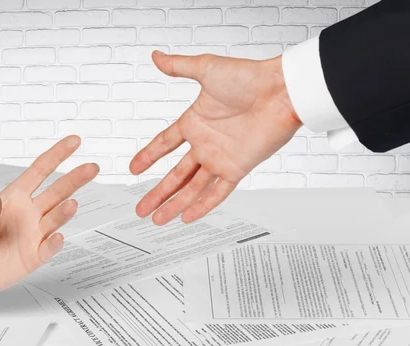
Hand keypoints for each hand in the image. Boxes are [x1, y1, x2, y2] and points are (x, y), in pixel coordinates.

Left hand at [0, 136, 98, 320]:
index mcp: (13, 198)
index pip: (40, 171)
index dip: (56, 156)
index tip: (74, 142)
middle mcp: (29, 213)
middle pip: (57, 191)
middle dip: (75, 179)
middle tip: (92, 168)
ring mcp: (34, 234)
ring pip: (56, 217)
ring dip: (65, 211)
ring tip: (72, 204)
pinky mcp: (35, 256)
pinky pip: (49, 248)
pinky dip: (54, 243)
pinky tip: (58, 237)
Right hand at [130, 51, 302, 224]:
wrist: (281, 91)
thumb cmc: (249, 77)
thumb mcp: (206, 68)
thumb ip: (178, 66)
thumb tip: (156, 56)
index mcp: (194, 122)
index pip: (164, 144)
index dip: (148, 156)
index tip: (134, 169)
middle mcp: (205, 143)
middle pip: (175, 175)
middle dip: (157, 192)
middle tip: (141, 207)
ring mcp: (220, 158)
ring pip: (191, 188)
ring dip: (173, 204)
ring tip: (157, 218)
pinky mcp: (237, 168)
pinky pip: (217, 192)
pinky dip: (202, 205)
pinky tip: (187, 217)